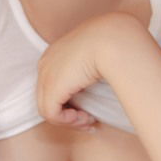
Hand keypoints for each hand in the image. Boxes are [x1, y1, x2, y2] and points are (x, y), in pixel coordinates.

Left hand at [36, 14, 147, 131]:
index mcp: (57, 52)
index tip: (89, 109)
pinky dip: (68, 121)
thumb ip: (90, 72)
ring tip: (89, 119)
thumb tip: (94, 90)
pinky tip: (85, 117)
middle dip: (69, 113)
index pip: (55, 83)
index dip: (70, 100)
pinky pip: (51, 114)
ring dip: (70, 120)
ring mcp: (46, 75)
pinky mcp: (51, 88)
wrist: (113, 39)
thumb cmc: (114, 45)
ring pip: (48, 108)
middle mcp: (47, 62)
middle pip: (49, 97)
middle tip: (89, 121)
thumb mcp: (98, 56)